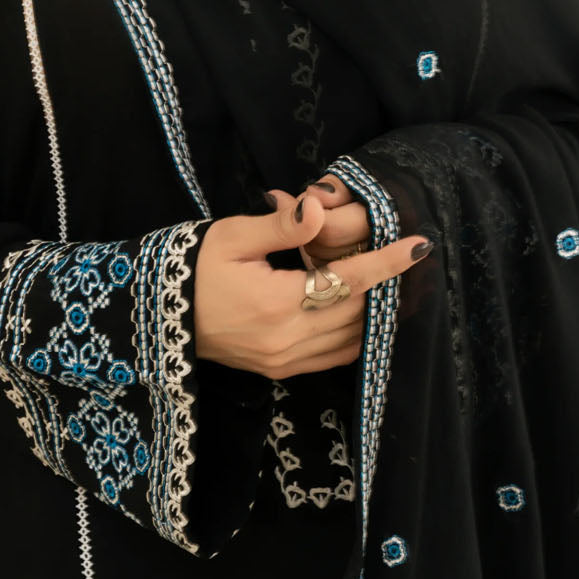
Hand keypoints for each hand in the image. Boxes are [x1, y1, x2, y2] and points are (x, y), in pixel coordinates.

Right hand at [193, 189, 432, 379]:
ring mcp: (285, 361)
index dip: (386, 263)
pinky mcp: (280, 370)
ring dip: (372, 313)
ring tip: (386, 282)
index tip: (418, 246)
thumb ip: (282, 227)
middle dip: (384, 286)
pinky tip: (358, 310)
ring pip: (350, 341)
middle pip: (357, 314)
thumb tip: (318, 208)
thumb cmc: (194, 266)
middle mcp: (288, 340)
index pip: (349, 282)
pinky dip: (353, 334)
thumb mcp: (233, 236)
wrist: (159, 314)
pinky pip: (333, 357)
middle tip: (402, 257)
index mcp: (278, 303)